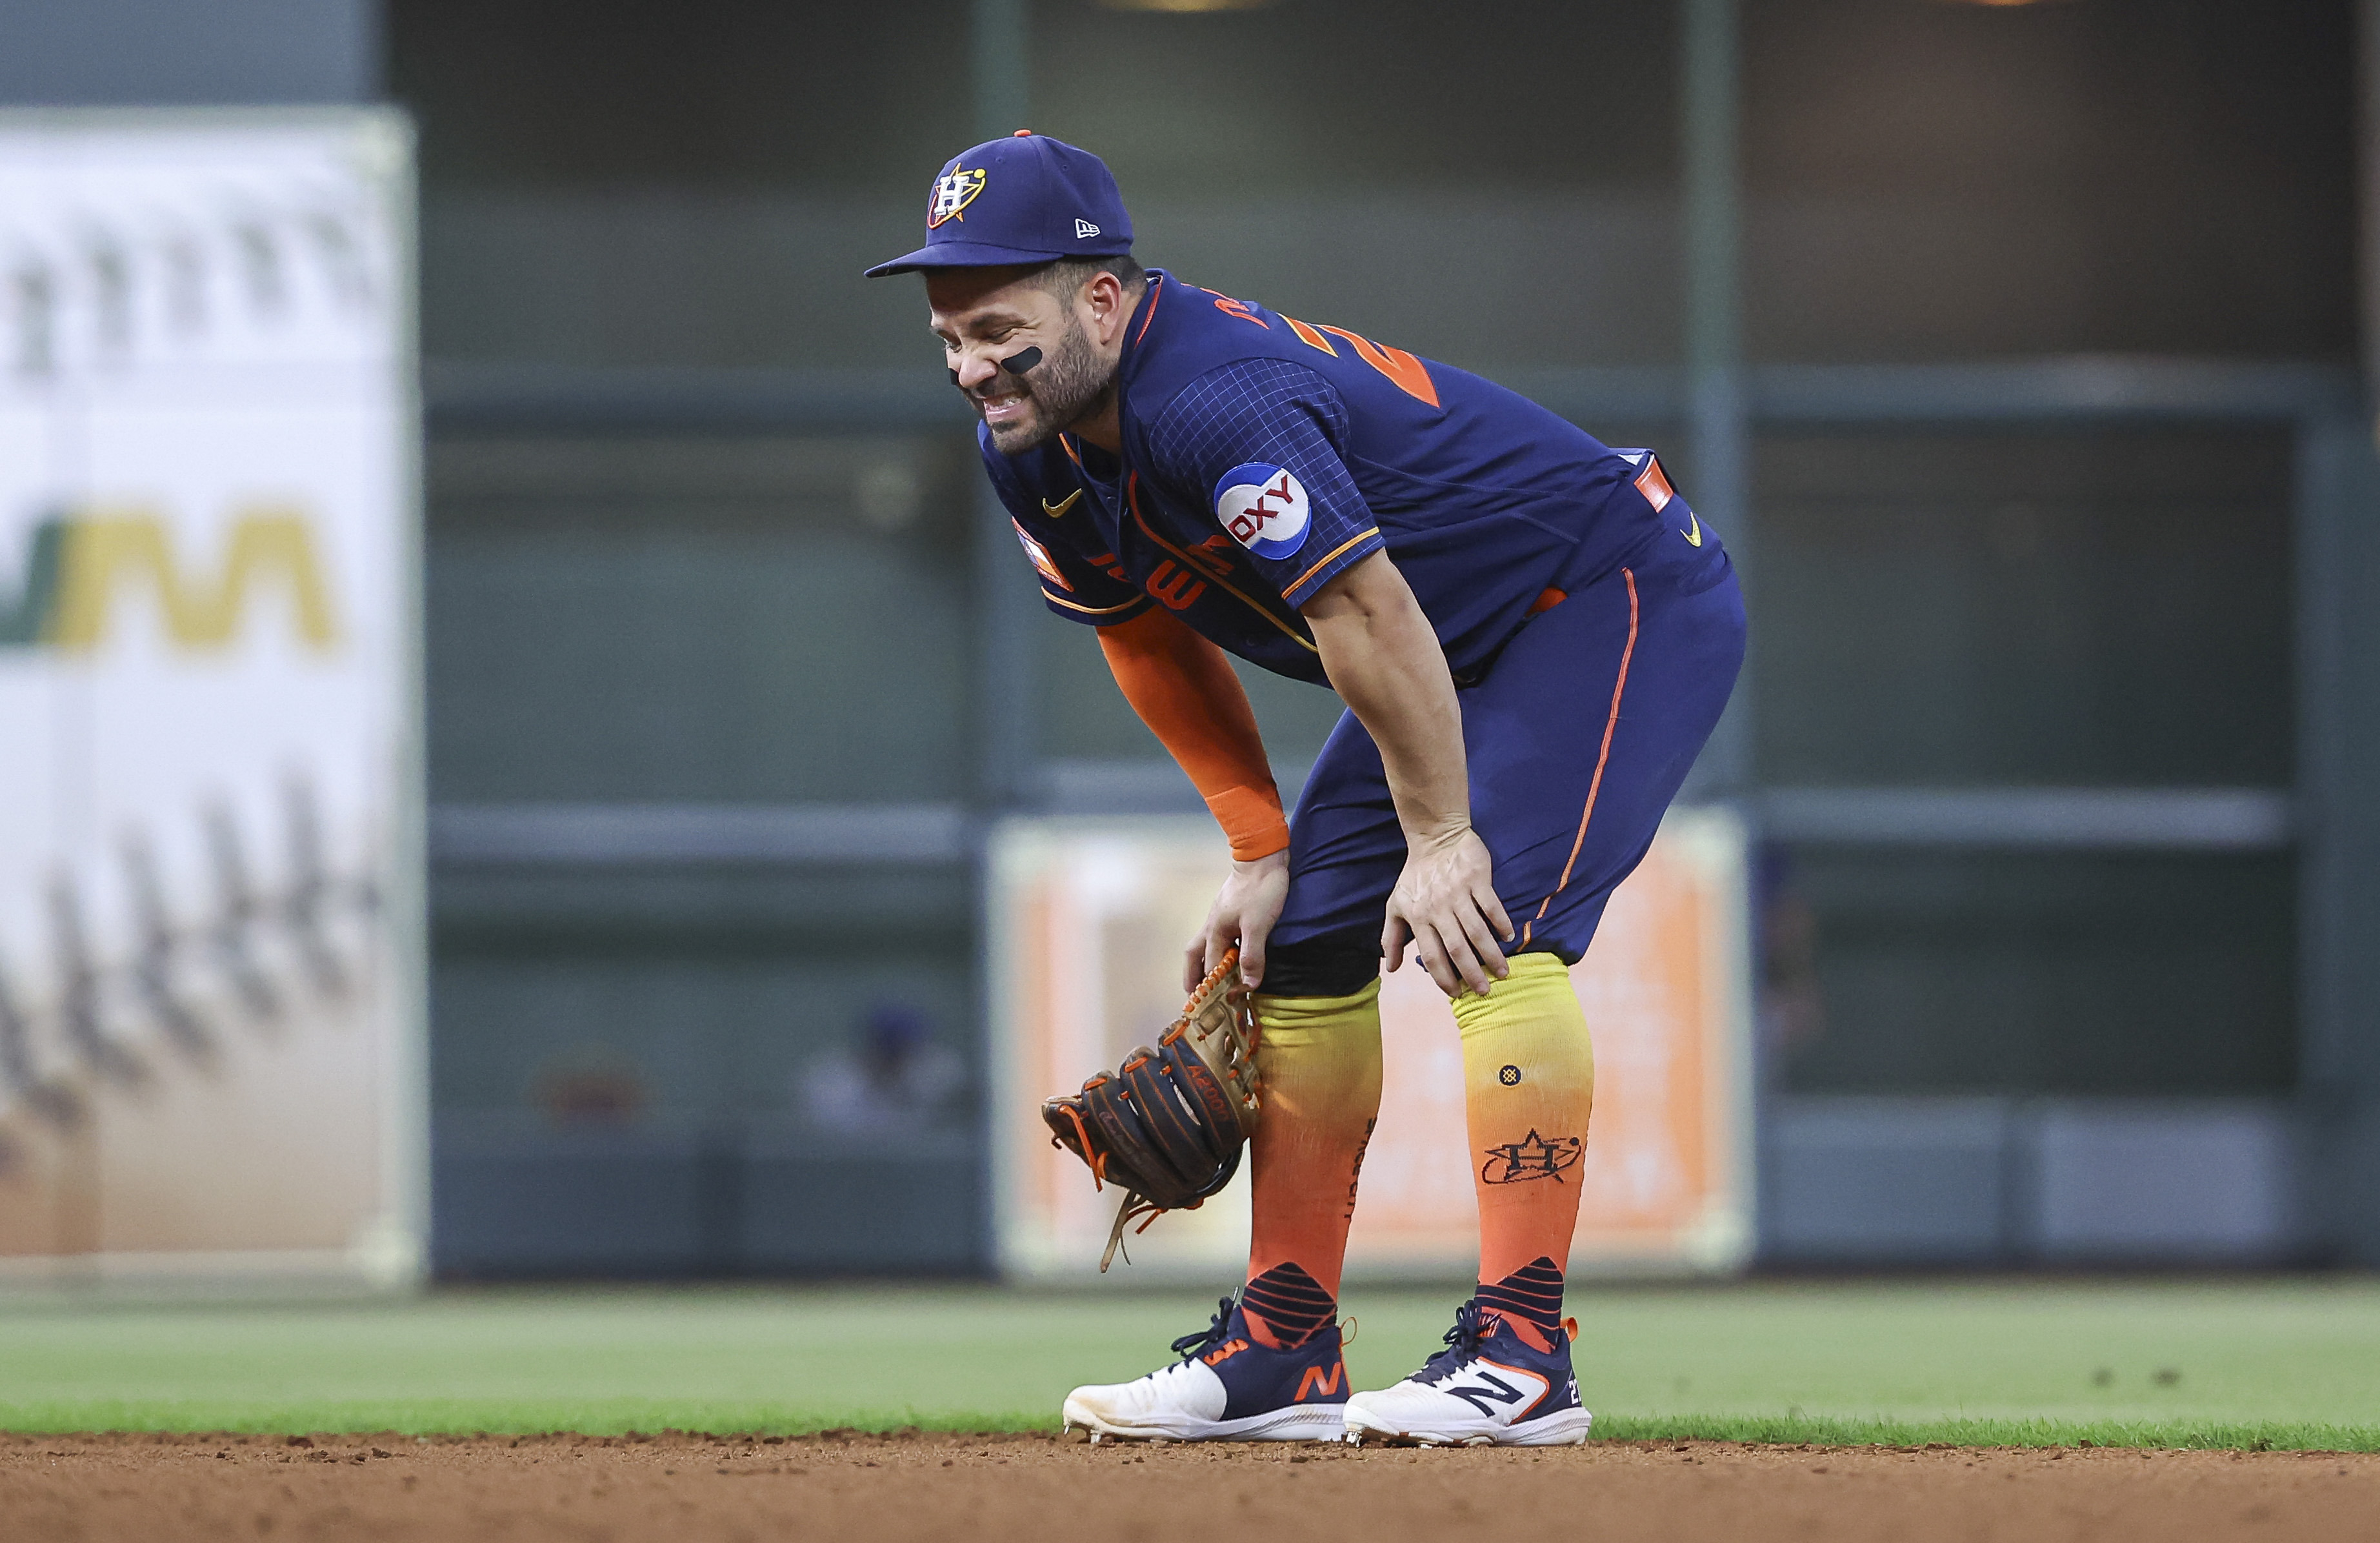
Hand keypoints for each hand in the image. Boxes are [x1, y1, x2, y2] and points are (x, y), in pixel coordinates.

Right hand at [1186, 848, 1290, 991]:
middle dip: (1193, 978)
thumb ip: (1252, 956)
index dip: (1212, 989)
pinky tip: (1231, 955)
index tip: (1215, 1008)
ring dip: (1205, 965)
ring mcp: (1220, 917)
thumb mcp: (1259, 925)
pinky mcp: (1230, 911)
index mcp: (1215, 932)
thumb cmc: (1261, 890)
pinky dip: (1219, 951)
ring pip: (1205, 946)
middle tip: (1196, 997)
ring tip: (1211, 981)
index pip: (1210, 968)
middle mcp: (1212, 926)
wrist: (1263, 858)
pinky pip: (1219, 937)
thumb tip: (1247, 984)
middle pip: (1195, 957)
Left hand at [1382, 826, 1513, 997]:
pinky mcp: (1477, 879)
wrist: (1435, 837)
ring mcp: (1458, 894)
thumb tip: (1390, 968)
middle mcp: (1438, 909)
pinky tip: (1509, 936)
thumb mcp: (1396, 905)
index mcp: (1418, 918)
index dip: (1443, 977)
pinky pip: (1491, 906)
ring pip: (1477, 931)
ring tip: (1502, 972)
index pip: (1431, 955)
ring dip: (1491, 954)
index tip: (1456, 993)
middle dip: (1471, 973)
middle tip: (1484, 991)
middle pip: (1457, 949)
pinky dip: (1501, 923)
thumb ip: (1391, 937)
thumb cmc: (1415, 876)